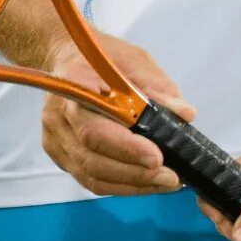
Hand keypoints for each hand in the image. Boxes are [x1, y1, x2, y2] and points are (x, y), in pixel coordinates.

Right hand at [41, 31, 197, 196]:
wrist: (68, 55)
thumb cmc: (104, 56)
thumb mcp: (135, 60)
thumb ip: (158, 87)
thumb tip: (185, 114)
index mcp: (74, 87)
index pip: (95, 129)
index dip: (127, 148)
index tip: (158, 157)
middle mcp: (58, 118)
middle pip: (93, 159)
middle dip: (135, 173)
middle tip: (170, 177)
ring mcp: (56, 139)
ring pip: (92, 175)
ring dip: (131, 184)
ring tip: (164, 183)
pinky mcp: (60, 154)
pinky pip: (90, 178)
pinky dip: (120, 184)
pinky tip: (145, 182)